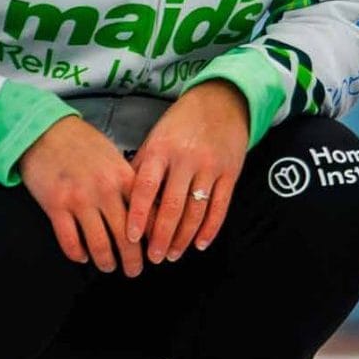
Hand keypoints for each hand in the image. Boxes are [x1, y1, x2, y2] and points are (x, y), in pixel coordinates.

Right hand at [18, 116, 140, 275]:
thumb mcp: (114, 157)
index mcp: (123, 177)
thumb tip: (148, 207)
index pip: (147, 215)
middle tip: (135, 270)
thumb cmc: (81, 142)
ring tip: (110, 267)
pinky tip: (83, 257)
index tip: (156, 250)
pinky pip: (69, 240)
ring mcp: (79, 200)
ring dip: (107, 261)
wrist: (44, 131)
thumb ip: (129, 182)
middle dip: (133, 260)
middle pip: (126, 236)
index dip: (154, 238)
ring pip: (99, 244)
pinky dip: (78, 253)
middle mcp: (105, 191)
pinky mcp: (55, 206)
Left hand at [126, 80, 250, 264]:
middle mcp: (186, 159)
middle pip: (172, 206)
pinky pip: (220, 207)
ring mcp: (211, 166)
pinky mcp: (231, 172)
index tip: (131, 238)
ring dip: (184, 237)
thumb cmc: (182, 122)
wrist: (222, 101)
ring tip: (173, 255)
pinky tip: (199, 244)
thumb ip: (143, 166)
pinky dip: (210, 229)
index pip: (146, 188)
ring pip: (196, 211)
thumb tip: (126, 201)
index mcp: (162, 149)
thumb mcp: (156, 136)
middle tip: (154, 257)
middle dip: (162, 236)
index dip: (138, 215)